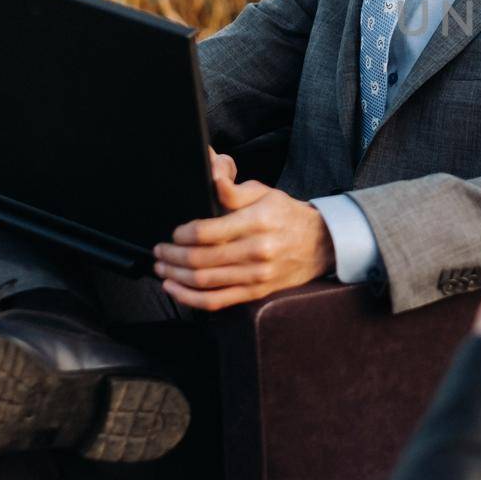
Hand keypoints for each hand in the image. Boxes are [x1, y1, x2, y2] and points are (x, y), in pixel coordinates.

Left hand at [153, 147, 335, 310]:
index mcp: (257, 221)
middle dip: (171, 256)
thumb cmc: (287, 216)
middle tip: (159, 251)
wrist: (321, 244)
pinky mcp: (256, 292)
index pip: (206, 231)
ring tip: (162, 268)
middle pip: (200, 259)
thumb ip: (234, 189)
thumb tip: (212, 178)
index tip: (173, 232)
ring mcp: (257, 275)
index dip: (181, 234)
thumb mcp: (264, 193)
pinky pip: (216, 301)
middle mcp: (257, 250)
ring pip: (204, 281)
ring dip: (175, 277)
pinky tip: (175, 289)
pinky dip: (190, 298)